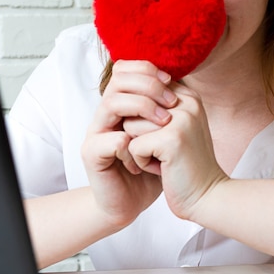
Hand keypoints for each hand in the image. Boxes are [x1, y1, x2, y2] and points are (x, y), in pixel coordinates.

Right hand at [81, 60, 177, 226]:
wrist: (134, 203)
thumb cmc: (152, 167)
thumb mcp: (166, 133)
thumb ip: (167, 107)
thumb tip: (182, 79)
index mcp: (120, 105)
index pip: (125, 70)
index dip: (148, 70)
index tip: (172, 82)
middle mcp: (104, 115)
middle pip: (118, 80)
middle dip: (149, 86)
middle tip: (173, 102)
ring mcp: (96, 133)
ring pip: (112, 103)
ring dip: (143, 109)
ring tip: (165, 124)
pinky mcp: (92, 155)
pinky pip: (110, 140)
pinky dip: (133, 146)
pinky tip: (145, 160)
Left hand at [126, 83, 228, 221]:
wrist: (208, 198)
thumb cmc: (187, 167)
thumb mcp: (177, 129)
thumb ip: (158, 108)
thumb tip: (126, 94)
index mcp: (188, 97)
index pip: (142, 94)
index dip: (142, 122)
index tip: (164, 141)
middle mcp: (187, 103)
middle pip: (134, 110)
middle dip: (140, 136)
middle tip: (165, 153)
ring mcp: (181, 120)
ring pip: (130, 125)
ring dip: (140, 149)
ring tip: (165, 160)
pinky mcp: (171, 140)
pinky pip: (133, 146)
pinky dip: (142, 163)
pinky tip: (164, 169)